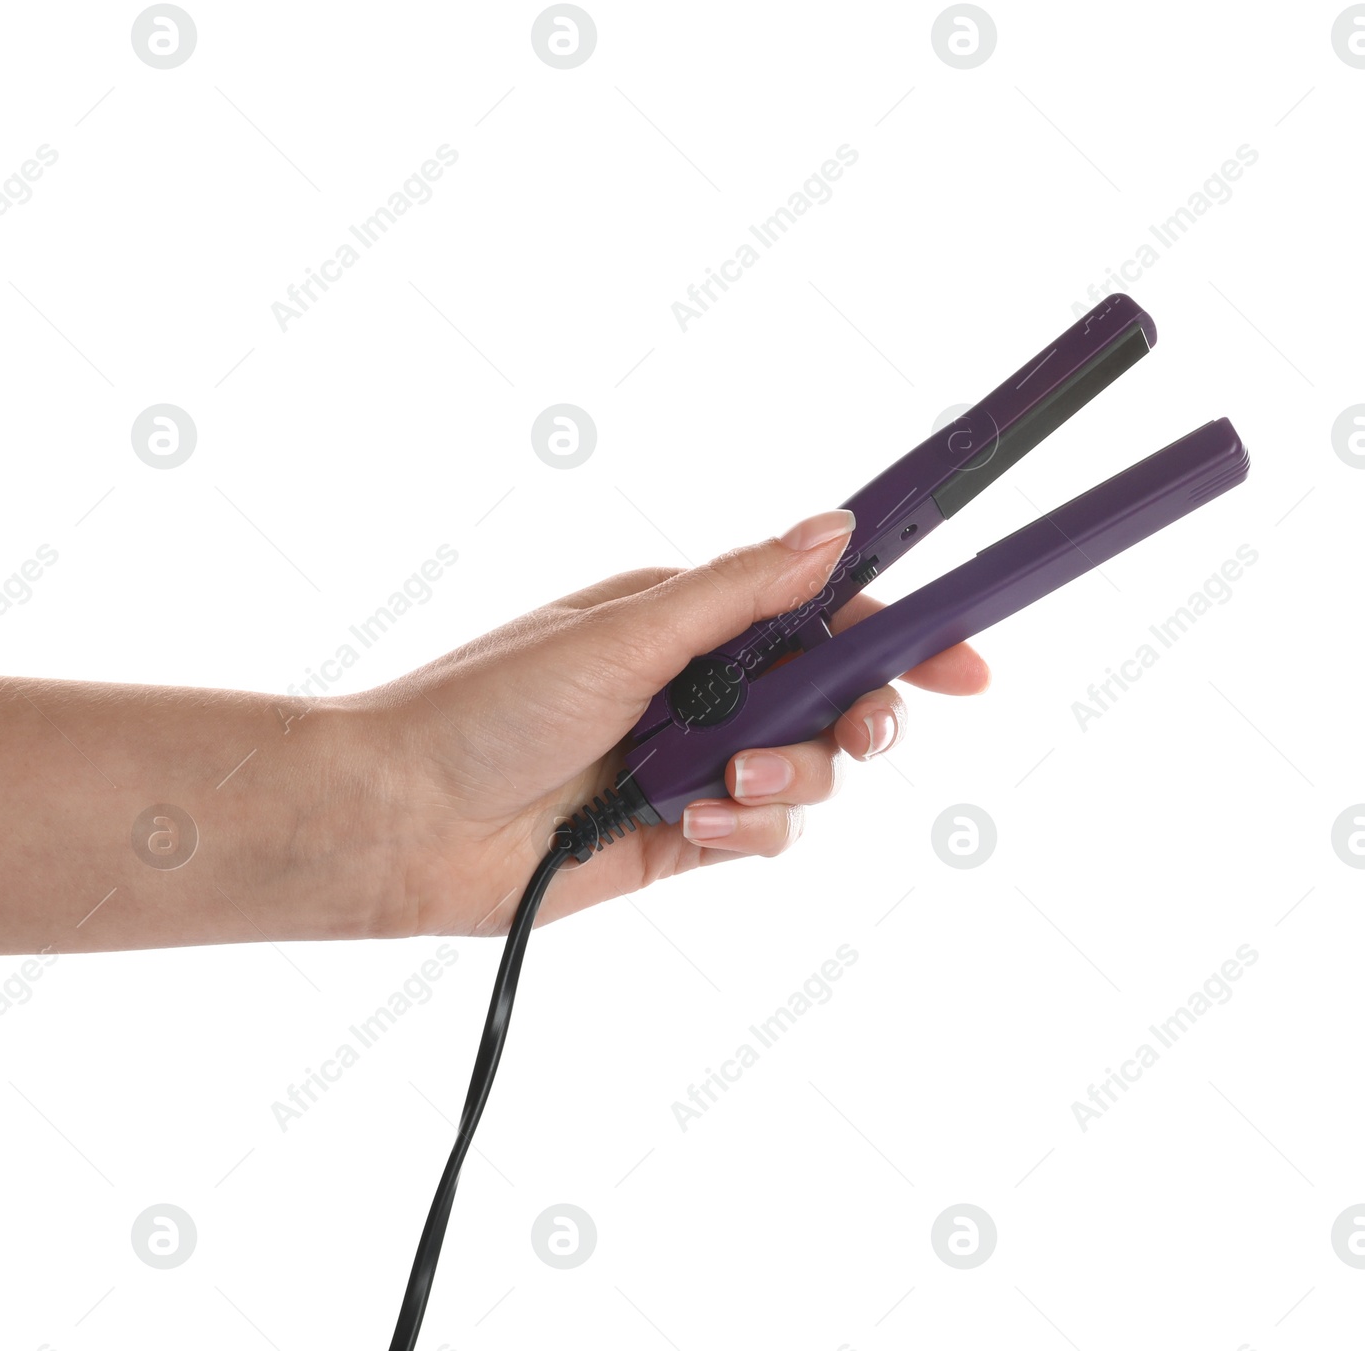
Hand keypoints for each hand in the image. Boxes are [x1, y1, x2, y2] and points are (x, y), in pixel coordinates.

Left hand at [359, 508, 989, 936]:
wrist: (401, 822)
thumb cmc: (486, 706)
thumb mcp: (625, 631)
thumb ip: (740, 591)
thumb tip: (835, 529)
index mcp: (692, 617)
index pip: (823, 613)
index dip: (898, 633)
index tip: (963, 660)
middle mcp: (704, 687)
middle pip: (835, 698)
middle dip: (856, 717)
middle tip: (856, 732)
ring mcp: (698, 763)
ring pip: (809, 772)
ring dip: (785, 779)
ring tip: (720, 784)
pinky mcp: (686, 836)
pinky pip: (764, 833)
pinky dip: (744, 829)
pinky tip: (692, 824)